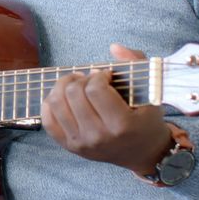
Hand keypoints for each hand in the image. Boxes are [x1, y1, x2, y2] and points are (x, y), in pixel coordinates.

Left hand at [41, 44, 171, 173]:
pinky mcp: (69, 146)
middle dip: (80, 79)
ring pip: (55, 103)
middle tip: (90, 79)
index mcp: (121, 125)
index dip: (98, 75)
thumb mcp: (151, 92)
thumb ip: (136, 63)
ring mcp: (81, 143)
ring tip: (76, 85)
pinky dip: (51, 103)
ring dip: (63, 87)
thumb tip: (114, 47)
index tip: (106, 75)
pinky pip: (47, 120)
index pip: (95, 89)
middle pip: (73, 94)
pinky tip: (64, 98)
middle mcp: (98, 137)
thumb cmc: (146, 119)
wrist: (142, 153)